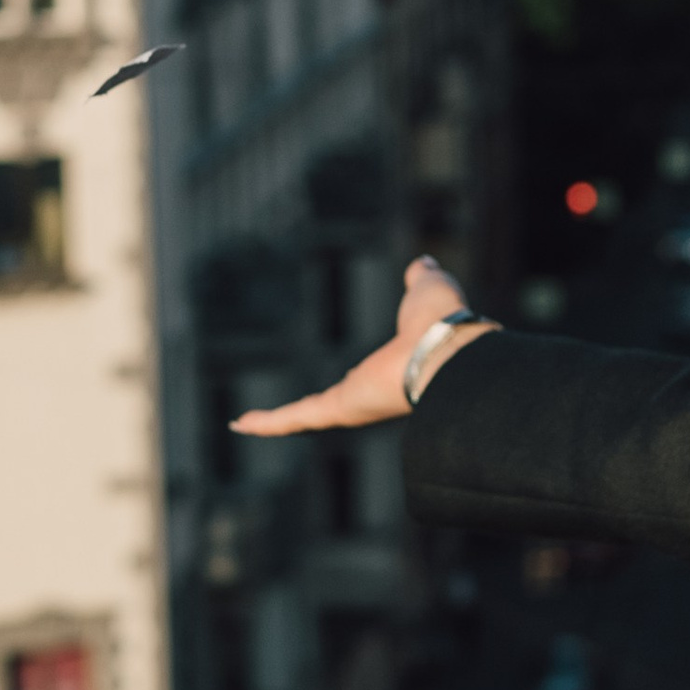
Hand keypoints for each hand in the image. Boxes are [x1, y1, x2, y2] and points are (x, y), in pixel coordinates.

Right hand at [231, 256, 480, 437]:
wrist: (447, 349)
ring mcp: (351, 405)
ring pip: (305, 415)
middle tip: (287, 417)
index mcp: (392, 369)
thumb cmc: (441, 323)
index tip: (348, 381)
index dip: (354, 380)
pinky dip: (267, 421)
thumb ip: (421, 277)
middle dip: (314, 412)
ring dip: (276, 422)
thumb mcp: (427, 289)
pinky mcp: (337, 408)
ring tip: (248, 425)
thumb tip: (423, 264)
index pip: (365, 378)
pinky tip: (241, 424)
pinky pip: (295, 416)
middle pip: (332, 405)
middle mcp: (370, 394)